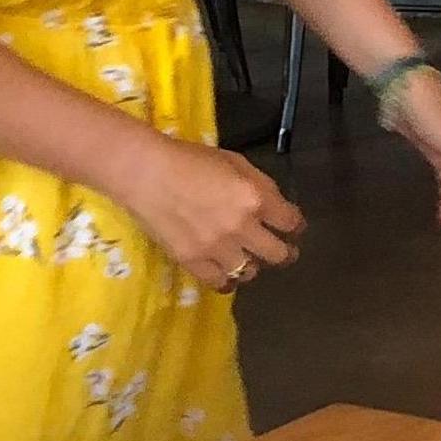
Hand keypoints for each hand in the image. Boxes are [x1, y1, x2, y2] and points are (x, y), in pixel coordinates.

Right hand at [121, 137, 304, 291]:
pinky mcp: (193, 261)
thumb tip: (275, 206)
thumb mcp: (235, 162)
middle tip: (284, 251)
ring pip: (251, 272)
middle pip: (279, 254)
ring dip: (254, 265)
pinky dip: (228, 280)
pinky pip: (220, 282)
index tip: (293, 227)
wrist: (145, 172)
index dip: (295, 225)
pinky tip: (228, 275)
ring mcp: (216, 248)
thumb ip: (260, 185)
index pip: (291, 222)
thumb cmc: (190, 159)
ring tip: (249, 259)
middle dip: (286, 252)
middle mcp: (241, 227)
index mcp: (255, 198)